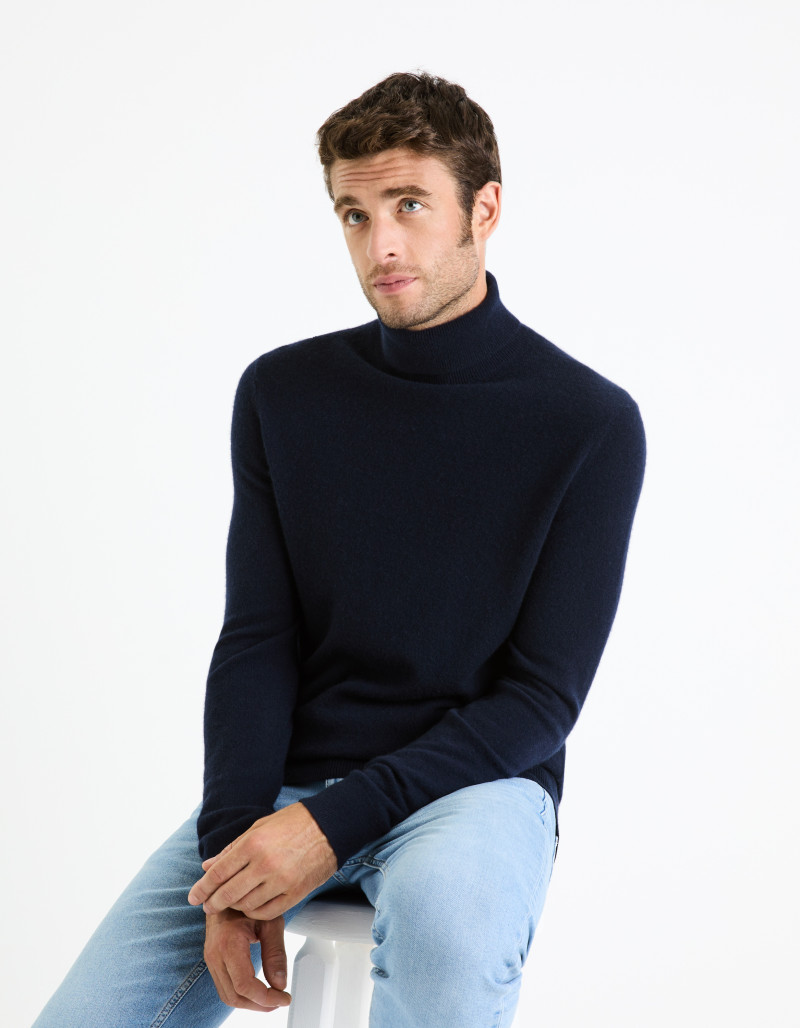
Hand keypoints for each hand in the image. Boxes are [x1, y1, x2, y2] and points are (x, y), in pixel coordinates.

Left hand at [188, 801, 337, 919]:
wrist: (330, 827)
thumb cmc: (295, 822)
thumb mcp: (259, 827)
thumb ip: (232, 848)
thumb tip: (209, 865)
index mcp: (253, 843)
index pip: (218, 873)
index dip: (202, 887)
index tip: (194, 896)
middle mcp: (265, 864)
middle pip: (228, 893)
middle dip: (213, 902)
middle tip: (207, 905)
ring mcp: (281, 881)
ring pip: (246, 905)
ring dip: (235, 906)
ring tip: (231, 903)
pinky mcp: (295, 893)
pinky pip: (267, 912)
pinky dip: (254, 912)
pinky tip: (251, 906)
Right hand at [204, 909, 290, 1011]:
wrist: (227, 889)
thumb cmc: (248, 901)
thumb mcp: (270, 921)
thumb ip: (275, 953)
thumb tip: (280, 984)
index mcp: (228, 943)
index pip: (244, 985)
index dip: (266, 998)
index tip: (284, 997)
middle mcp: (215, 954)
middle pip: (234, 996)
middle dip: (259, 1004)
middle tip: (280, 1000)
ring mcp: (210, 958)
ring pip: (227, 995)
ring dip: (250, 1002)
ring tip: (271, 999)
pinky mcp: (212, 960)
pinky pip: (224, 986)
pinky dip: (241, 994)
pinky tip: (258, 990)